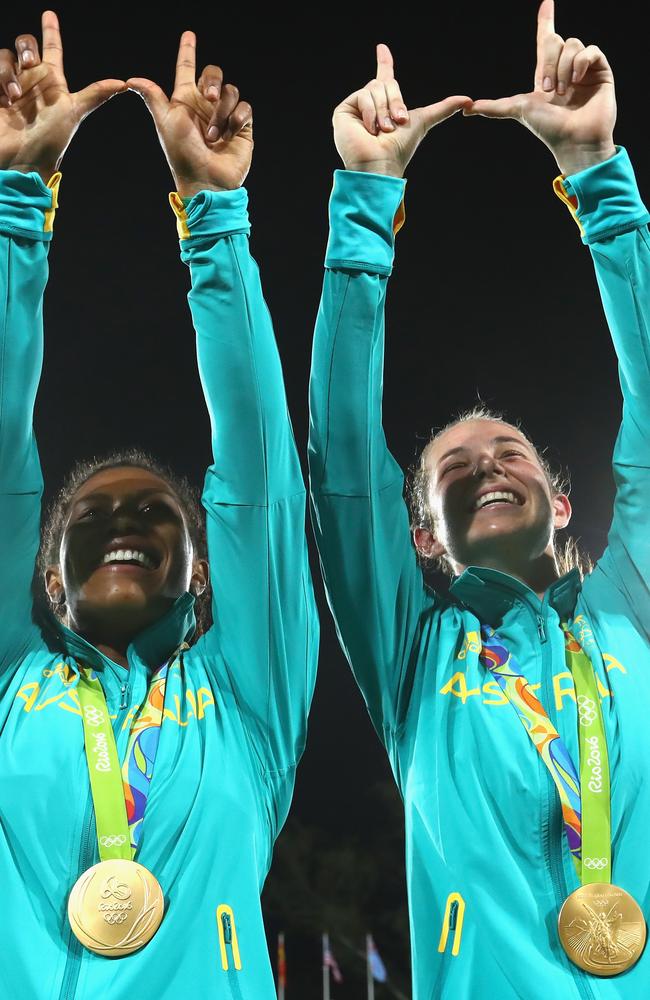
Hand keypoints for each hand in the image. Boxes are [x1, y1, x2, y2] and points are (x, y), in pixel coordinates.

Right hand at [0, 11, 124, 183]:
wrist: (24, 161)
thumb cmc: (51, 141)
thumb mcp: (75, 113)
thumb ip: (96, 94)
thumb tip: (124, 83)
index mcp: (53, 83)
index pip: (52, 49)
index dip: (51, 30)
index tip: (50, 14)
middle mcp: (32, 82)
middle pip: (26, 45)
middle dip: (26, 46)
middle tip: (30, 62)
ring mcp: (12, 87)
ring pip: (6, 57)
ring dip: (9, 69)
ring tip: (14, 93)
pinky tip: (5, 97)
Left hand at [127, 33, 252, 198]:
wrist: (206, 180)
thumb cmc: (182, 154)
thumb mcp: (165, 123)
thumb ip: (152, 98)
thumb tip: (131, 80)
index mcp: (185, 101)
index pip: (186, 68)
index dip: (187, 51)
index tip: (189, 34)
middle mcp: (205, 106)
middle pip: (213, 73)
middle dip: (212, 80)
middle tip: (207, 97)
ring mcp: (224, 116)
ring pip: (230, 91)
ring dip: (221, 112)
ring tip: (213, 136)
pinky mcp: (242, 128)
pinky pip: (244, 108)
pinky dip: (236, 119)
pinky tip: (230, 134)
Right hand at [333, 44, 470, 176]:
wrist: (381, 164)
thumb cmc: (400, 149)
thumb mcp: (424, 122)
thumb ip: (443, 109)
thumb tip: (469, 100)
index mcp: (386, 105)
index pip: (385, 76)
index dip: (384, 61)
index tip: (382, 47)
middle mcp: (370, 104)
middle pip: (385, 82)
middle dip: (395, 101)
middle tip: (398, 123)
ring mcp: (355, 108)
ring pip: (374, 88)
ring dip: (384, 111)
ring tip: (383, 130)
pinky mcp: (344, 111)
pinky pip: (362, 96)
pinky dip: (370, 112)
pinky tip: (370, 129)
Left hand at [464, 0, 616, 175]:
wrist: (573, 141)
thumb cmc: (547, 129)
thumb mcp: (516, 110)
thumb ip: (493, 107)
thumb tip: (465, 109)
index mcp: (547, 73)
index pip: (546, 39)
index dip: (546, 19)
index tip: (546, 1)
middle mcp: (566, 68)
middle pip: (555, 39)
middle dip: (549, 62)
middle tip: (550, 90)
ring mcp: (584, 70)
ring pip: (572, 44)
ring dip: (564, 68)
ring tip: (565, 92)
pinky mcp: (600, 72)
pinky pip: (590, 50)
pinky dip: (580, 63)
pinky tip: (578, 81)